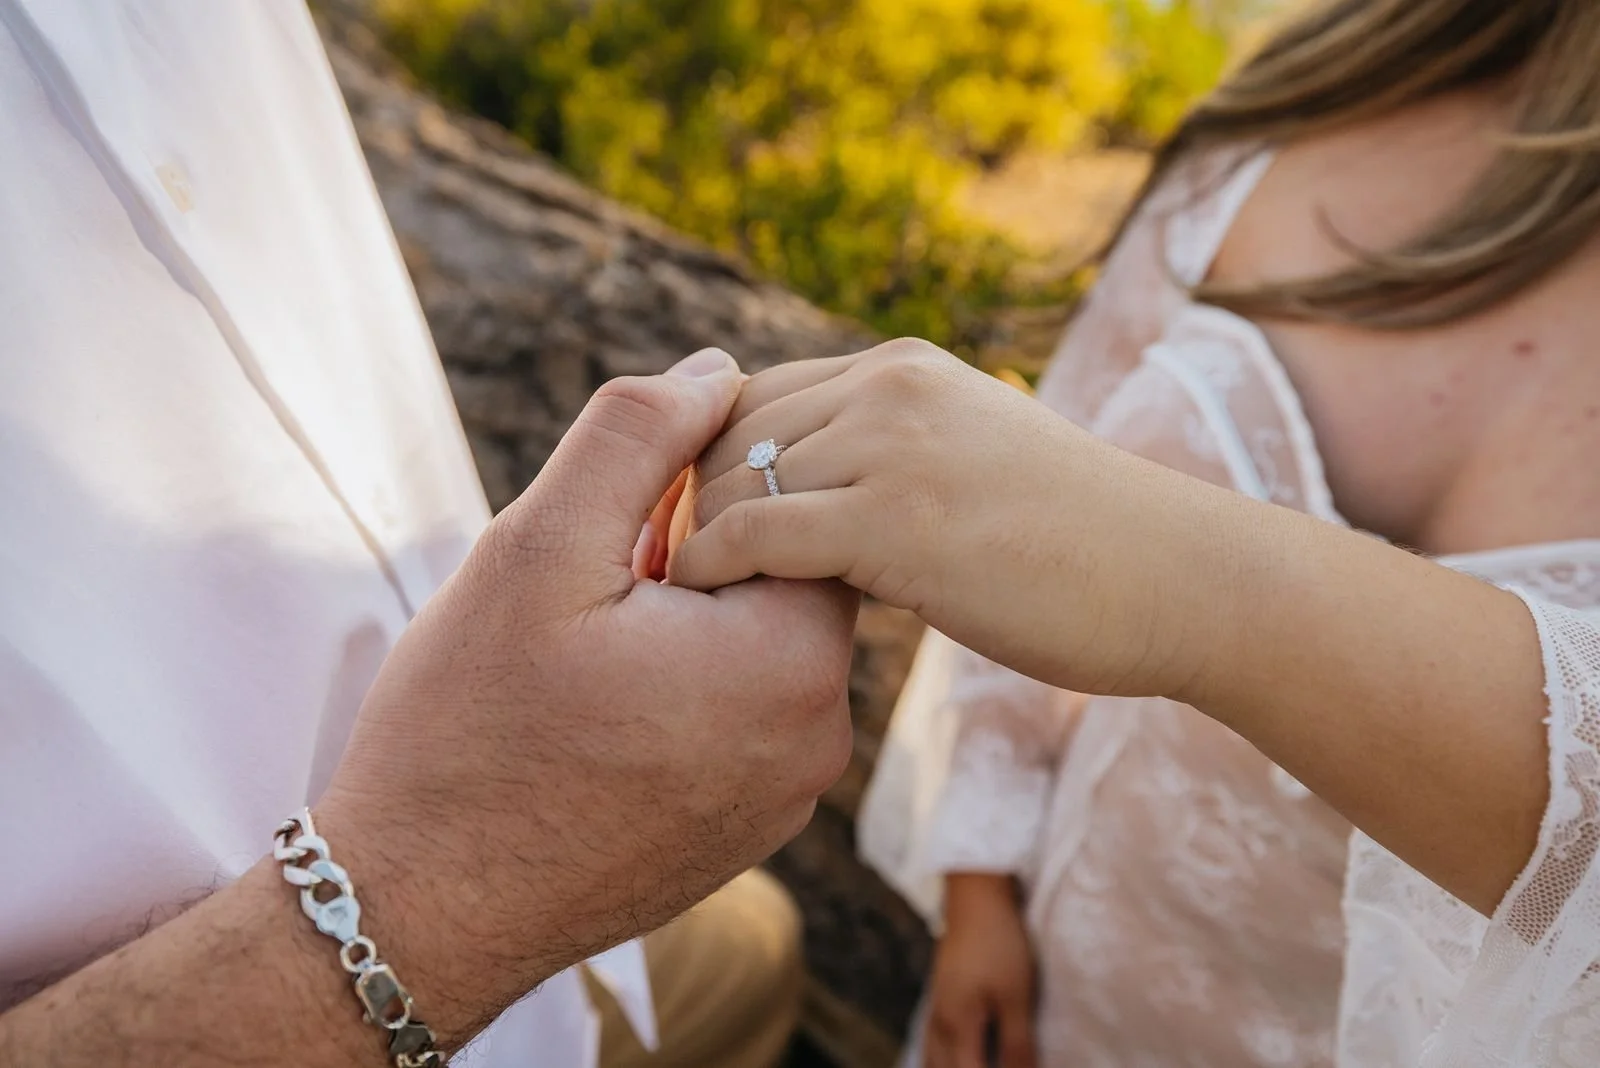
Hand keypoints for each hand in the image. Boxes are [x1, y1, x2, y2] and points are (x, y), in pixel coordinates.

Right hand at [317, 348, 859, 1044]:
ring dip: (680, 632)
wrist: (420, 910)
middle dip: (689, 564)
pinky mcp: (745, 835)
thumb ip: (636, 438)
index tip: (618, 529)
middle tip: (590, 600)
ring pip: (752, 653)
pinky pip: (735, 724)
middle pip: (777, 582)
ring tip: (583, 666)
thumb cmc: (470, 729)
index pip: (797, 512)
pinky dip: (678, 698)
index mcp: (790, 657)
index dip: (704, 491)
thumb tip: (716, 370)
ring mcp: (785, 799)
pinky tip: (594, 721)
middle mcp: (817, 738)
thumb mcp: (538, 547)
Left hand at [669, 339, 1218, 700]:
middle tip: (654, 565)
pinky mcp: (895, 515)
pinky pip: (756, 530)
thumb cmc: (1078, 547)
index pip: (758, 394)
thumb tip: (809, 517)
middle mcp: (889, 385)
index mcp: (903, 369)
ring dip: (694, 534)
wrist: (1175, 576)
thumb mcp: (972, 468)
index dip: (707, 459)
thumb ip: (891, 466)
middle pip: (733, 429)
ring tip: (670, 595)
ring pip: (735, 473)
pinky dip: (710, 565)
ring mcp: (893, 443)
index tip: (681, 523)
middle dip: (688, 497)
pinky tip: (699, 602)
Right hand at [926, 874, 1036, 1067]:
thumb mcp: (1016, 997)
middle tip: (996, 1062)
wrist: (976, 897)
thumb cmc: (999, 945)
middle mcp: (939, 1024)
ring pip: (932, 1059)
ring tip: (975, 1061)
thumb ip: (1017, 1046)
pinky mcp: (940, 996)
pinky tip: (959, 1054)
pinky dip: (943, 1058)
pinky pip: (933, 1042)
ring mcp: (936, 1009)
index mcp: (957, 1028)